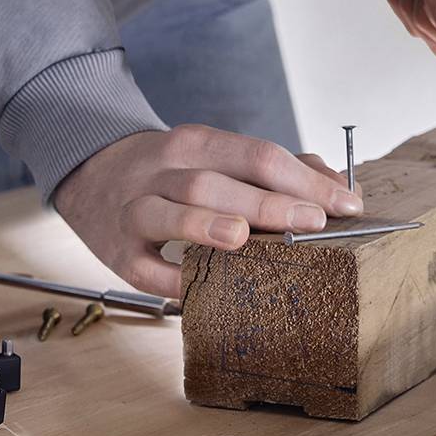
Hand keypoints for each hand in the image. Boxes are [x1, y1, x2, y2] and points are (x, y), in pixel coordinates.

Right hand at [53, 125, 364, 296]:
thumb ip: (269, 166)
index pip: (257, 156)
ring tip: (244, 238)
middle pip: (216, 182)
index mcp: (196, 144)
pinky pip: (144, 268)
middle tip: (314, 222)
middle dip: (268, 203)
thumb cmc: (166, 171)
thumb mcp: (211, 153)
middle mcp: (163, 171)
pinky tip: (199, 290)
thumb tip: (331, 179)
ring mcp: (135, 210)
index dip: (304, 180)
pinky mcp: (117, 251)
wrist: (87, 172)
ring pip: (171, 212)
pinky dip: (171, 279)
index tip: (347, 203)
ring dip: (208, 225)